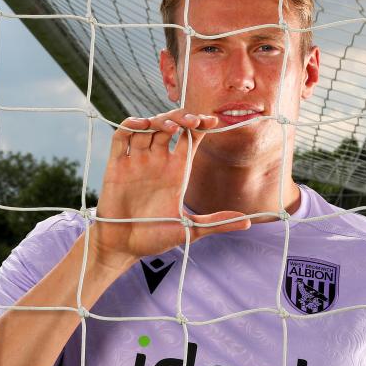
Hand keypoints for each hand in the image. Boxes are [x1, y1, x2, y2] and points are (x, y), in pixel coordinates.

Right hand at [89, 109, 250, 267]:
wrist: (123, 247)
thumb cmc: (154, 238)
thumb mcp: (189, 230)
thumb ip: (216, 223)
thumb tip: (248, 222)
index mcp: (177, 171)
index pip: (191, 138)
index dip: (201, 125)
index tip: (213, 121)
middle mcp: (158, 162)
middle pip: (171, 126)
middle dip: (182, 117)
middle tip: (193, 120)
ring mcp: (138, 161)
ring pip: (148, 127)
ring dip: (159, 119)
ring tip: (170, 126)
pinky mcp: (117, 165)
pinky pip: (122, 137)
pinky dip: (130, 126)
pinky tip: (142, 125)